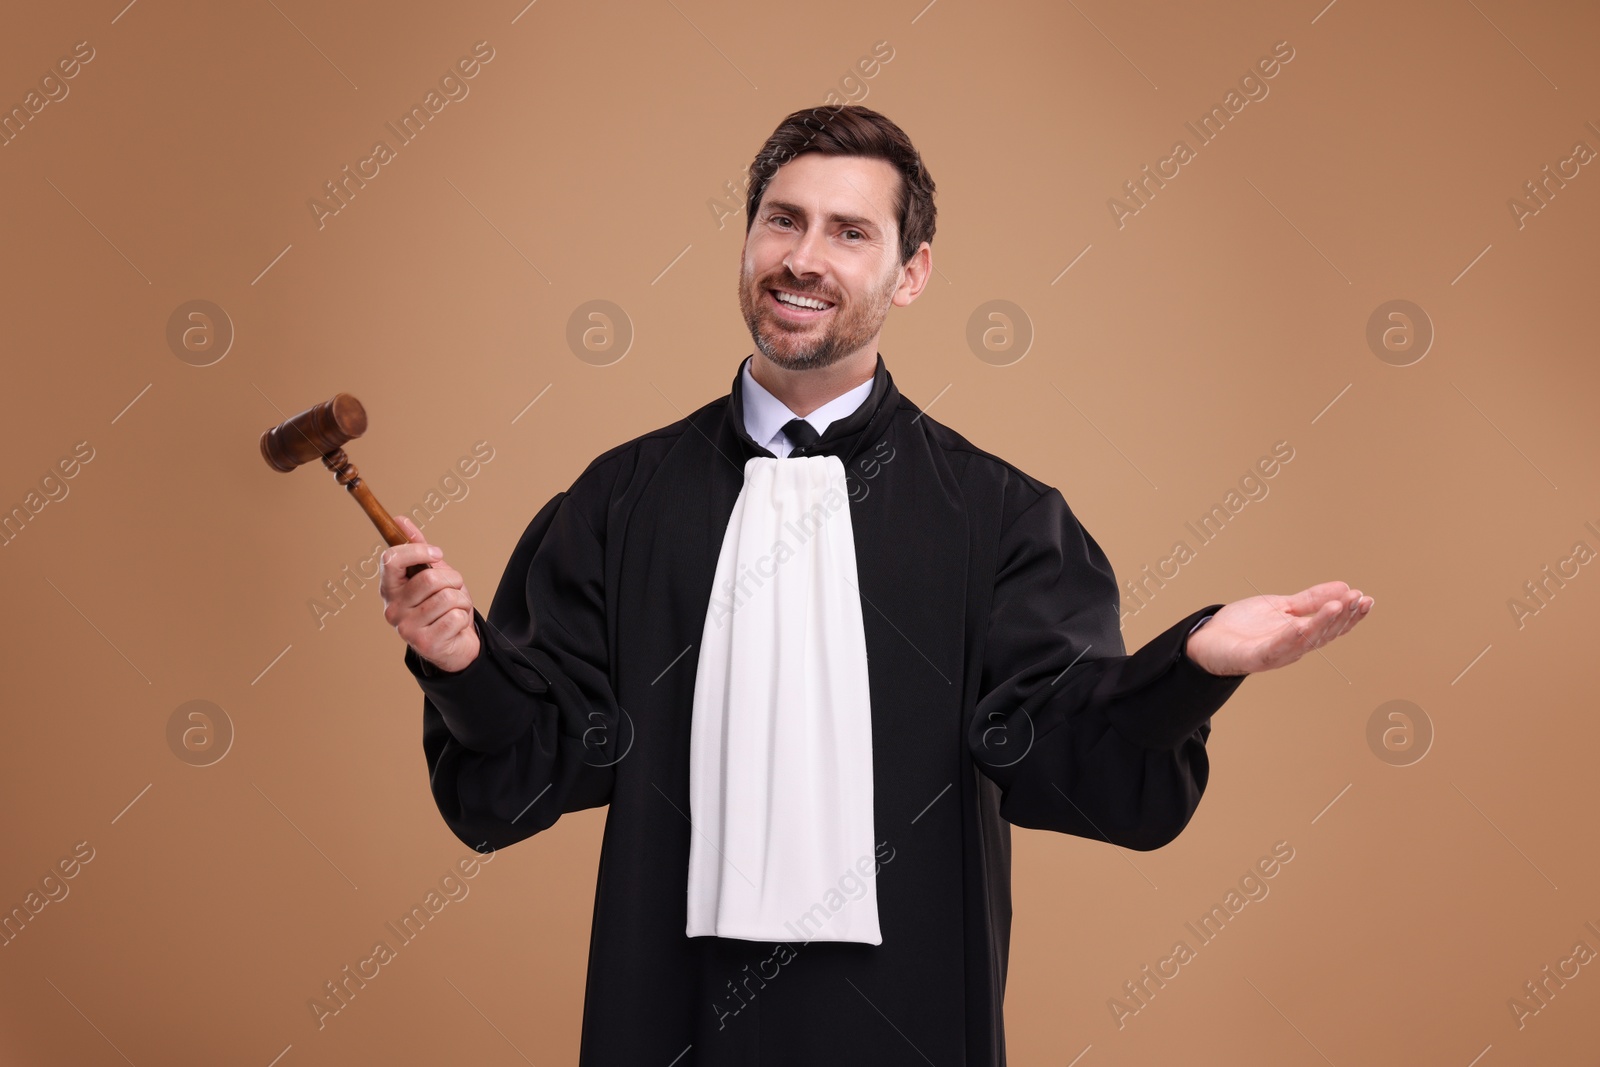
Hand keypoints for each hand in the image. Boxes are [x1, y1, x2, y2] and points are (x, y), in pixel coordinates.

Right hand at [379, 514, 480, 672]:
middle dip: (453, 580)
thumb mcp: (431, 573)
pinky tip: (456, 625)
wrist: (454, 644)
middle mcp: (392, 609)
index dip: (418, 551)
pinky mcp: (426, 644)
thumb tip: (400, 519)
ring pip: (447, 598)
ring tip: (455, 608)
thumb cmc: (441, 605)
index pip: (391, 559)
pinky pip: (456, 617)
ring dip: (461, 600)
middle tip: (454, 588)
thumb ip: (417, 548)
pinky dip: (464, 617)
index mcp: (389, 588)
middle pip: (429, 579)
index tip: (437, 554)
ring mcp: (406, 629)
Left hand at [1183, 581, 1372, 675]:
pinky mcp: (1255, 657)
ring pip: (1306, 640)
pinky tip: (1303, 625)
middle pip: (1325, 633)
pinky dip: (1292, 637)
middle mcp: (1293, 647)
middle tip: (1360, 599)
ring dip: (1324, 623)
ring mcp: (1276, 653)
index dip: (1351, 614)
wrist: (1206, 639)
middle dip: (1344, 616)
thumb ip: (1309, 600)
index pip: (1332, 625)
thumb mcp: (1281, 606)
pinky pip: (1277, 647)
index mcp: (1301, 634)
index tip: (1367, 599)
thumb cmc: (1243, 626)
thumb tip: (1345, 587)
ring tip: (1339, 605)